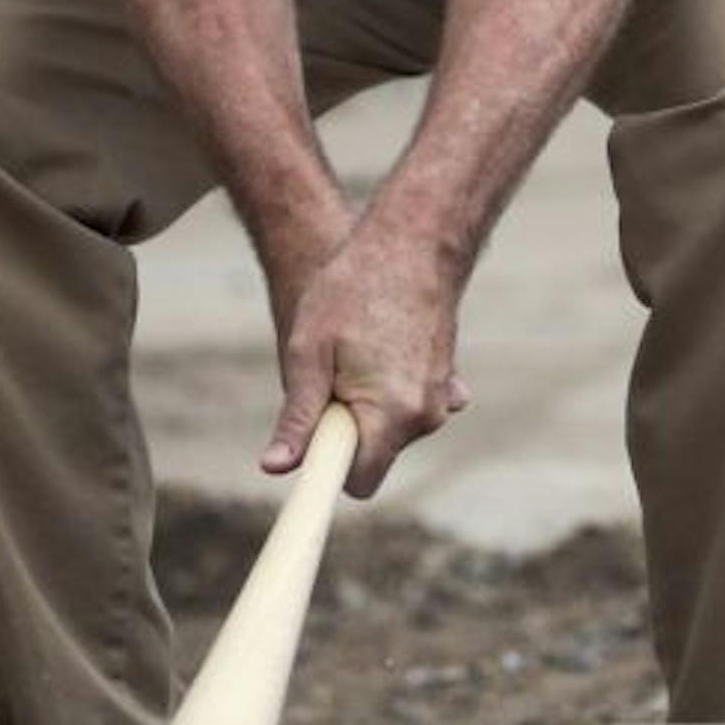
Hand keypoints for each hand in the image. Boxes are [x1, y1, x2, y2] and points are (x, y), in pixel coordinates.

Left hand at [261, 214, 469, 494]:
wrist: (413, 242)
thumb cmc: (352, 290)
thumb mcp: (310, 354)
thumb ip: (298, 417)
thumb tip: (277, 467)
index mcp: (393, 415)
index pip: (358, 482)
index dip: (327, 469)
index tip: (308, 449)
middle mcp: (427, 416)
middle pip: (373, 455)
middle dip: (345, 432)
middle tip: (326, 379)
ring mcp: (442, 399)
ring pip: (390, 428)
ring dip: (366, 407)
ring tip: (351, 353)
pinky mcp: (447, 381)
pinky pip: (410, 404)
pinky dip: (390, 390)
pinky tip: (376, 349)